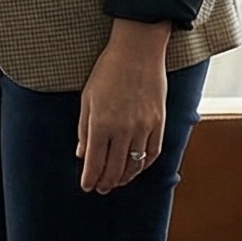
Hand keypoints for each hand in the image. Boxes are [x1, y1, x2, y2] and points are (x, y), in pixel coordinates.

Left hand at [75, 19, 170, 193]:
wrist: (138, 51)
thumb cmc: (107, 72)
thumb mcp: (87, 99)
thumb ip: (84, 129)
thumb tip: (82, 155)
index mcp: (101, 123)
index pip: (94, 162)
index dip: (90, 178)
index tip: (86, 186)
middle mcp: (123, 129)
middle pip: (115, 168)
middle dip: (106, 182)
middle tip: (100, 189)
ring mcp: (144, 127)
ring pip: (135, 164)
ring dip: (124, 177)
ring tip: (116, 182)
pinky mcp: (159, 123)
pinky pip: (153, 153)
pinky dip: (144, 165)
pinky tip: (136, 168)